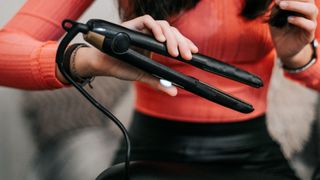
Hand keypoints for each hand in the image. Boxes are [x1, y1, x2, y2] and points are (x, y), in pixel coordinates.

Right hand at [59, 15, 197, 95]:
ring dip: (171, 37)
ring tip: (174, 52)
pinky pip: (147, 20)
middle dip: (181, 42)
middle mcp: (150, 34)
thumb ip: (158, 83)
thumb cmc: (121, 67)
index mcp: (155, 44)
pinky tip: (160, 41)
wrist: (103, 65)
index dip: (185, 43)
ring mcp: (142, 29)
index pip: (174, 39)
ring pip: (162, 25)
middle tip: (187, 56)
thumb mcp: (144, 76)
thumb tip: (173, 92)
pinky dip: (155, 29)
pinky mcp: (132, 25)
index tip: (194, 53)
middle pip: (171, 31)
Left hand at [270, 0, 317, 67]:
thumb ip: (276, 9)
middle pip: (309, 0)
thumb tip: (277, 1)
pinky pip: (309, 25)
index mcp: (301, 7)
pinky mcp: (309, 34)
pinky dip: (299, 20)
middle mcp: (308, 14)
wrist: (283, 49)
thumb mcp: (274, 19)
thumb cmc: (280, 31)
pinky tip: (289, 19)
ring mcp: (310, 23)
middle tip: (279, 0)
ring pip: (312, 10)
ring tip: (282, 5)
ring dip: (296, 5)